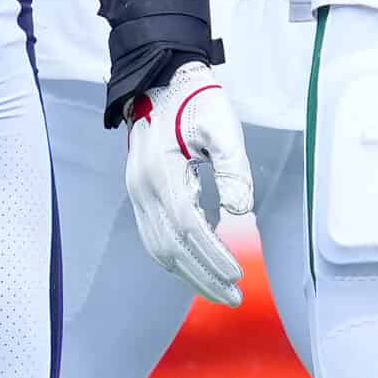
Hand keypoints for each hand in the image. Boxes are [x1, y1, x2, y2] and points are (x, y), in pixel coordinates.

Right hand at [123, 59, 254, 306]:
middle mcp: (142, 188)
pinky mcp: (140, 193)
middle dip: (202, 276)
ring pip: (158, 248)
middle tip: (233, 297)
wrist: (163, 81)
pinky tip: (198, 265)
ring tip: (219, 290)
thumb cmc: (197, 101)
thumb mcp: (222, 126)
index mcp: (161, 171)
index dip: (213, 254)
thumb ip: (232, 167)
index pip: (188, 227)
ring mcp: (137, 192)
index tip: (238, 274)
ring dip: (188, 273)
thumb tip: (241, 210)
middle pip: (170, 248)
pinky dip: (175, 257)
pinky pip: (154, 236)